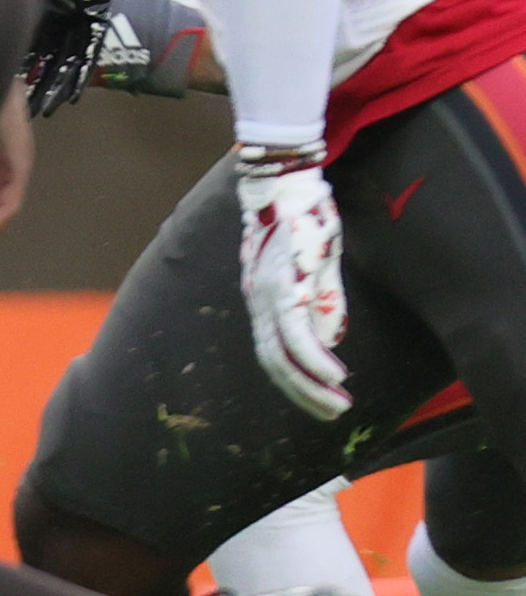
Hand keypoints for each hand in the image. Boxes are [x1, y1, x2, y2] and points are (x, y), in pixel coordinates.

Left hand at [235, 147, 349, 418]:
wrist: (284, 181)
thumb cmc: (301, 219)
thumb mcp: (312, 265)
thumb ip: (319, 302)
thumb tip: (327, 341)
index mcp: (262, 298)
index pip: (272, 351)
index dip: (293, 380)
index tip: (319, 399)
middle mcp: (259, 301)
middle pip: (273, 362)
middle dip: (302, 394)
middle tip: (331, 414)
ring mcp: (268, 294)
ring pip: (282, 355)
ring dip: (310, 386)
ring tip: (337, 406)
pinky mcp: (284, 284)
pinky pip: (295, 332)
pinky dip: (314, 358)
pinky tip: (334, 376)